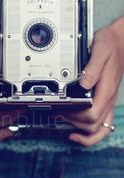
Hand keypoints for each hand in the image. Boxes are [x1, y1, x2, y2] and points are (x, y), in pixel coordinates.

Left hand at [64, 24, 123, 145]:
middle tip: (60, 115)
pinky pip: (102, 124)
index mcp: (106, 89)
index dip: (76, 116)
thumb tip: (82, 84)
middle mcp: (108, 99)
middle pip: (93, 125)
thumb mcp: (100, 51)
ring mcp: (108, 101)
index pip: (92, 113)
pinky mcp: (105, 100)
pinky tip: (79, 131)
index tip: (63, 110)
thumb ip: (92, 68)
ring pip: (100, 130)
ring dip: (83, 132)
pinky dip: (91, 133)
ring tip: (67, 126)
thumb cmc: (109, 46)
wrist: (118, 43)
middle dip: (75, 123)